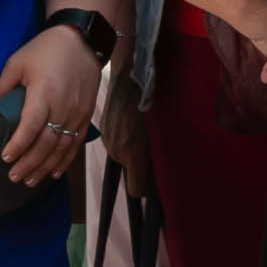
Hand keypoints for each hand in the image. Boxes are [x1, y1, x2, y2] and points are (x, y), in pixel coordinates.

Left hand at [0, 27, 100, 188]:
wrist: (81, 40)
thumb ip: (4, 87)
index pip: (31, 126)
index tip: (5, 157)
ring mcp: (77, 113)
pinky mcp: (86, 115)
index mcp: (44, 93)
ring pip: (62, 148)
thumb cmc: (44, 50)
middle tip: (13, 177)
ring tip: (29, 181)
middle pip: (46, 143)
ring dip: (45, 167)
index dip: (18, 144)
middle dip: (29, 163)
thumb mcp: (16, 62)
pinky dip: (65, 160)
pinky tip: (53, 172)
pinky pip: (76, 143)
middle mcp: (63, 107)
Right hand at [100, 67, 152, 196]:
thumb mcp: (162, 133)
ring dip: (132, 150)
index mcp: (132, 155)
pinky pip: (116, 143)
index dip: (147, 187)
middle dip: (141, 165)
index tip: (156, 179)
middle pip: (130, 172)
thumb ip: (159, 158)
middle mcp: (117, 152)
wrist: (131, 77)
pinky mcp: (104, 130)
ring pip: (123, 157)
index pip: (136, 190)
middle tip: (155, 147)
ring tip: (143, 131)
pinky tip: (132, 123)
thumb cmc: (153, 103)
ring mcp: (108, 141)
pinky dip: (124, 138)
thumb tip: (161, 174)